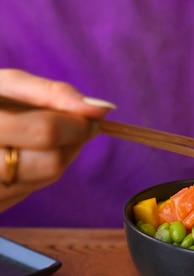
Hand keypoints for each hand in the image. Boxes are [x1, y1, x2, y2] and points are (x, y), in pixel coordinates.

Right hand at [0, 69, 114, 210]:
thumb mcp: (2, 84)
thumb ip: (49, 93)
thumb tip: (102, 109)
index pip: (45, 132)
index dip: (77, 123)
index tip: (92, 116)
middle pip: (50, 163)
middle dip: (74, 143)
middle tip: (77, 126)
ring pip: (44, 180)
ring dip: (61, 157)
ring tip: (48, 137)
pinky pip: (28, 191)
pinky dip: (39, 172)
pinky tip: (24, 154)